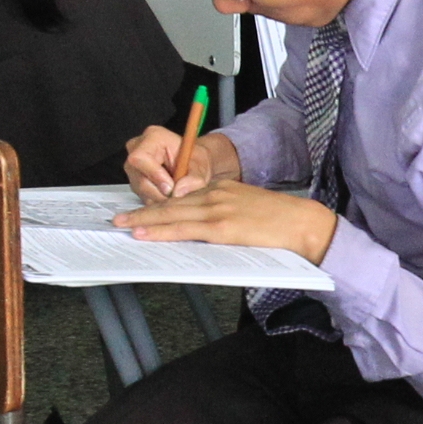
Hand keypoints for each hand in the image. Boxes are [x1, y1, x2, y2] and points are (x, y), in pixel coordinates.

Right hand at [123, 124, 235, 199]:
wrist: (193, 164)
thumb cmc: (196, 159)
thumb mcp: (201, 166)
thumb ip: (194, 178)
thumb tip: (179, 191)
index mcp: (153, 137)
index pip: (141, 158)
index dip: (154, 176)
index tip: (171, 188)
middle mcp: (137, 149)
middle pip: (138, 178)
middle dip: (159, 192)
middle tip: (177, 196)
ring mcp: (133, 166)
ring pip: (140, 190)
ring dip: (159, 197)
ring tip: (176, 194)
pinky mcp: (134, 180)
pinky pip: (142, 196)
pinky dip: (157, 200)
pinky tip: (169, 196)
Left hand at [124, 177, 336, 262]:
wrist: (303, 223)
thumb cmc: (282, 221)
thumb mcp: (249, 209)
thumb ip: (227, 214)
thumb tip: (207, 228)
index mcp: (223, 189)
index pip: (183, 197)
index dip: (159, 204)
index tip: (142, 211)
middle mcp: (216, 194)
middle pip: (171, 203)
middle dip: (143, 212)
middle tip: (119, 218)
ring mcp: (217, 209)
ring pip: (171, 214)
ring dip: (143, 221)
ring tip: (123, 226)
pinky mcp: (221, 226)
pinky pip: (183, 228)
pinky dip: (161, 231)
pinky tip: (144, 234)